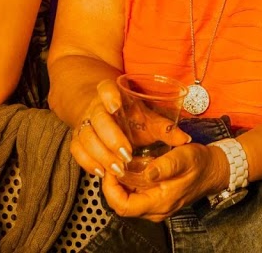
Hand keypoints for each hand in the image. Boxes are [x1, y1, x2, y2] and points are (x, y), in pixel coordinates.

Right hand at [70, 78, 189, 180]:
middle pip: (97, 120)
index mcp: (111, 94)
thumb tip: (184, 139)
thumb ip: (163, 128)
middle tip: (126, 154)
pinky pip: (77, 150)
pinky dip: (87, 162)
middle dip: (110, 137)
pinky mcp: (78, 139)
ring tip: (117, 169)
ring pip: (85, 137)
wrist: (103, 110)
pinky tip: (102, 172)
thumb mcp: (147, 117)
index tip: (116, 106)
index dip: (108, 96)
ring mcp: (84, 123)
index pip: (105, 88)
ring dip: (100, 154)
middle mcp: (95, 108)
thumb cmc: (130, 114)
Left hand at [101, 143, 228, 221]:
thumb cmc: (199, 163)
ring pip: (125, 200)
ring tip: (118, 163)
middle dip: (111, 185)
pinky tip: (128, 168)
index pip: (123, 207)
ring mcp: (154, 206)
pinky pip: (133, 196)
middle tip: (112, 163)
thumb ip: (166, 165)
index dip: (110, 189)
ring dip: (118, 184)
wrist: (213, 170)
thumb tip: (148, 172)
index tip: (111, 169)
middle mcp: (155, 209)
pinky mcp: (155, 200)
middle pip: (121, 204)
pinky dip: (127, 183)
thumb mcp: (184, 158)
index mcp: (160, 202)